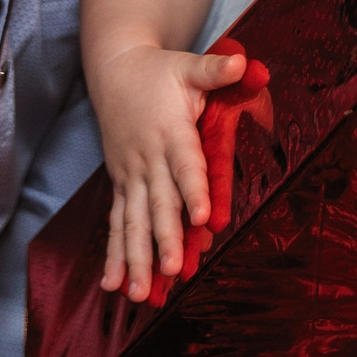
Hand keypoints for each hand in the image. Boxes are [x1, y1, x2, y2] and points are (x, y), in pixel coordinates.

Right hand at [94, 43, 247, 302]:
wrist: (114, 72)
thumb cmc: (160, 72)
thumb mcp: (188, 65)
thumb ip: (214, 69)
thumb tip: (242, 63)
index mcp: (170, 131)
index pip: (185, 165)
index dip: (195, 191)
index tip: (204, 219)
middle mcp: (147, 159)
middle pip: (158, 203)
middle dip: (164, 238)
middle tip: (171, 270)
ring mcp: (131, 175)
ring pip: (133, 222)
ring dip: (136, 259)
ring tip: (140, 293)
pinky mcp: (121, 185)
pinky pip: (117, 224)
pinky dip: (115, 255)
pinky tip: (114, 286)